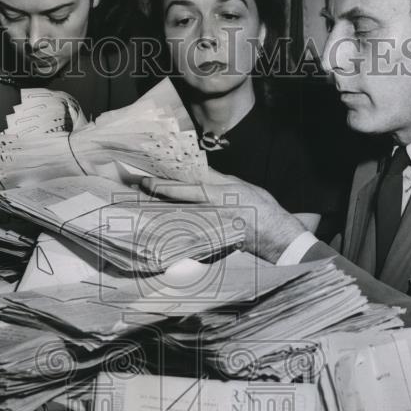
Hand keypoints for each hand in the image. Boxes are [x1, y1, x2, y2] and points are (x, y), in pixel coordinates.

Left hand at [139, 169, 306, 262]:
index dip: (159, 186)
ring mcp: (206, 229)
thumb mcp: (238, 185)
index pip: (179, 190)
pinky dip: (176, 225)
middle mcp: (205, 213)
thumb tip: (197, 170)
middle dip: (154, 199)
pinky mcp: (209, 241)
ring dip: (161, 211)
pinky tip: (166, 222)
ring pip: (177, 218)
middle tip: (136, 192)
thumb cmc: (259, 207)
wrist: (274, 235)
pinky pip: (188, 231)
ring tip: (146, 205)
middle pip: (172, 205)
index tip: (143, 182)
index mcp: (213, 196)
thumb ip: (216, 178)